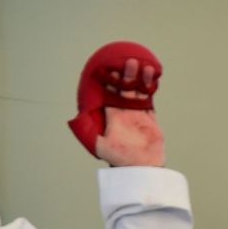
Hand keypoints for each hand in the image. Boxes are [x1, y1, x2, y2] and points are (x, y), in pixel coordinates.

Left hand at [69, 47, 165, 164]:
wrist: (142, 167)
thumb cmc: (120, 158)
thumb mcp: (100, 145)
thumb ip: (88, 132)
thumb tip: (75, 119)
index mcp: (113, 115)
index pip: (109, 93)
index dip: (109, 81)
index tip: (109, 67)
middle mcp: (125, 112)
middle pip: (125, 88)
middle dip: (126, 75)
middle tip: (128, 61)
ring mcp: (138, 114)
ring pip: (139, 91)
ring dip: (140, 78)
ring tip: (144, 66)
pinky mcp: (151, 118)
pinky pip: (150, 99)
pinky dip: (151, 88)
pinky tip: (153, 76)